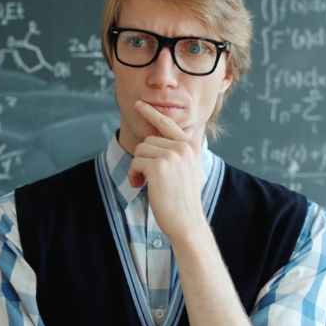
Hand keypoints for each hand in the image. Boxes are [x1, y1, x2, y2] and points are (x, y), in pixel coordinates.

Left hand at [128, 100, 206, 235]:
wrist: (186, 221)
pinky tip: (141, 185)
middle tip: (147, 177)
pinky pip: (136, 161)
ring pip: (141, 149)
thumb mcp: (190, 169)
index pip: (168, 124)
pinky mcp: (158, 166)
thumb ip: (180, 151)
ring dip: (138, 167)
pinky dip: (134, 174)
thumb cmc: (184, 198)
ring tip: (145, 182)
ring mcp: (171, 155)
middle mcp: (183, 147)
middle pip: (149, 139)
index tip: (139, 104)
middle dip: (144, 157)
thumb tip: (161, 137)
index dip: (151, 113)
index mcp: (191, 145)